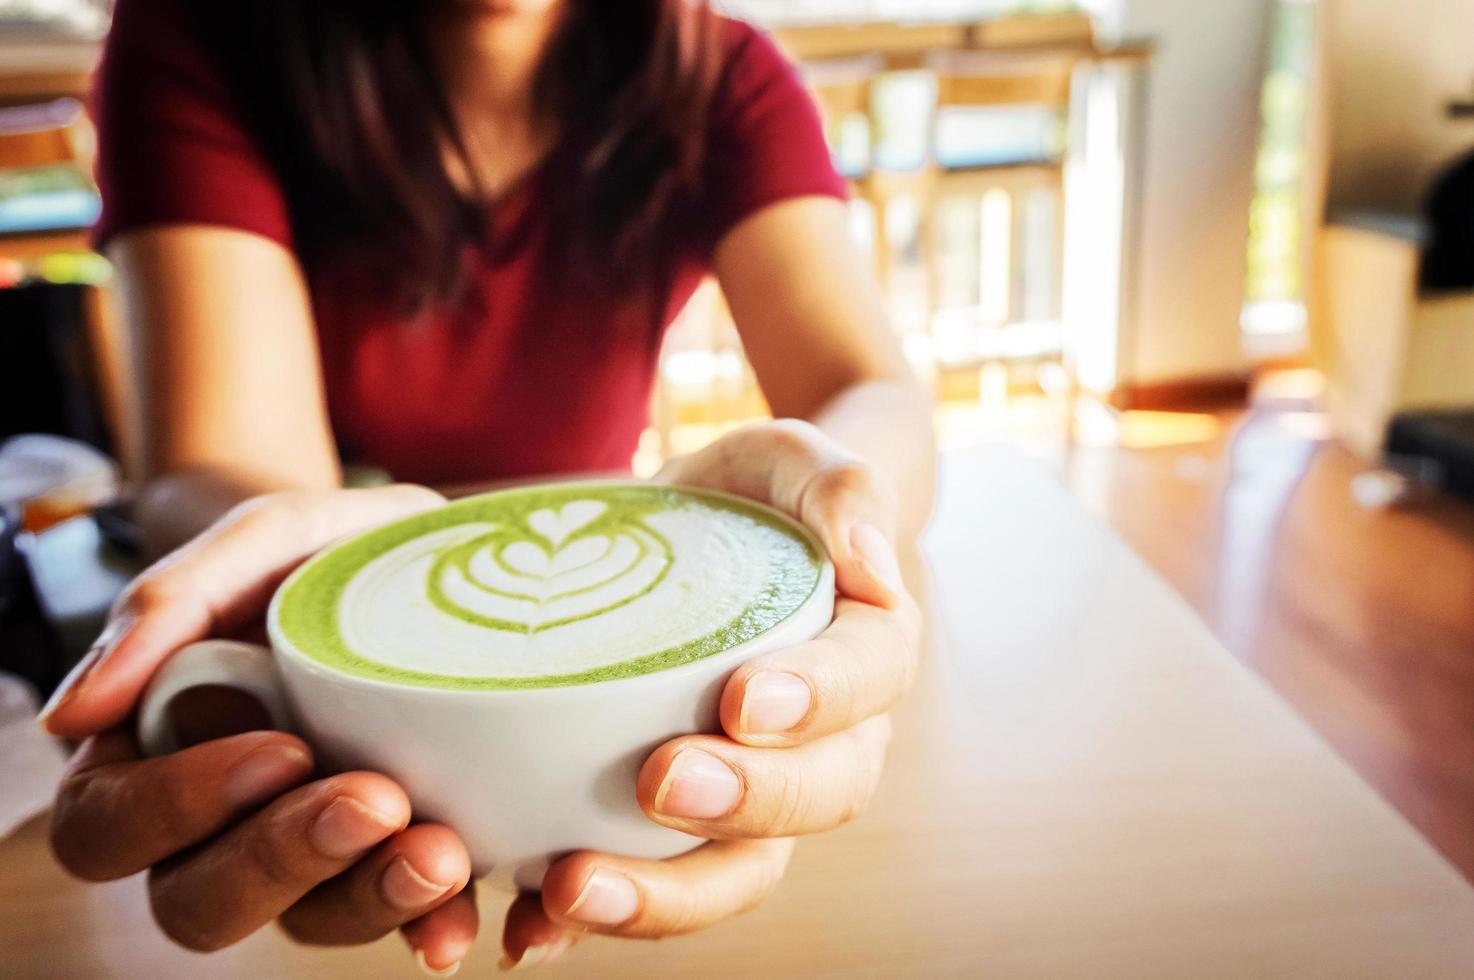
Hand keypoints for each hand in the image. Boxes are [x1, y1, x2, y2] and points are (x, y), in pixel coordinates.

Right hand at [41, 485, 481, 973]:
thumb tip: (70, 718)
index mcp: (152, 751)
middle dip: (286, 860)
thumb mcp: (259, 538)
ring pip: (309, 920)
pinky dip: (441, 924)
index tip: (280, 749)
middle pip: (201, 900)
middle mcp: (222, 821)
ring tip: (444, 854)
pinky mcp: (401, 856)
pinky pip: (409, 920)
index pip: (109, 824)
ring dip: (372, 901)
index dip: (178, 806)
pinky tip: (487, 917)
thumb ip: (168, 604)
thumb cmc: (319, 548)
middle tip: (376, 800)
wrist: (426, 557)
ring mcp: (315, 850)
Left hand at [499, 419, 920, 967]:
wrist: (702, 529)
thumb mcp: (790, 458)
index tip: (742, 702)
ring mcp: (750, 788)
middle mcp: (825, 739)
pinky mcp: (672, 818)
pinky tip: (526, 929)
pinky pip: (652, 880)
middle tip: (658, 782)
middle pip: (815, 799)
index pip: (867, 685)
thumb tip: (872, 567)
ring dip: (662, 894)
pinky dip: (593, 915)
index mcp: (866, 651)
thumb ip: (839, 487)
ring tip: (571, 886)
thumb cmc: (756, 491)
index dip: (816, 703)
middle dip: (743, 804)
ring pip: (736, 870)